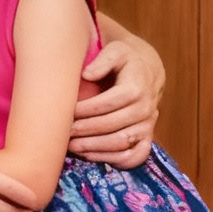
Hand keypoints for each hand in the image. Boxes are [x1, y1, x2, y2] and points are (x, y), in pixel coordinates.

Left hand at [70, 33, 162, 167]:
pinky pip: (133, 157)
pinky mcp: (147, 138)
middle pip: (113, 125)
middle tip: (64, 132)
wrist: (146, 72)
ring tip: (72, 146)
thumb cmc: (124, 61)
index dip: (86, 109)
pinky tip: (90, 155)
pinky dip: (112, 160)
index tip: (66, 112)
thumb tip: (87, 74)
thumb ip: (103, 59)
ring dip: (95, 147)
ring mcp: (148, 126)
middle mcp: (146, 108)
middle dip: (86, 130)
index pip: (109, 102)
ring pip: (121, 143)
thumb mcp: (116, 51)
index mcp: (137, 86)